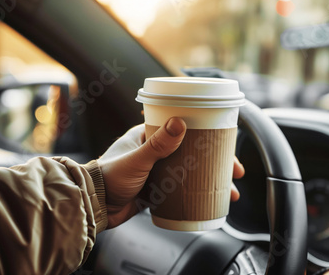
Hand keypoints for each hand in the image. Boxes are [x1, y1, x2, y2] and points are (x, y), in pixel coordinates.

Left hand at [98, 117, 244, 228]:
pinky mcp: (157, 189)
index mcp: (148, 136)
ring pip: (191, 171)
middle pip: (194, 152)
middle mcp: (155, 151)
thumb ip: (157, 144)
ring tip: (229, 192)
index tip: (225, 143)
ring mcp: (157, 170)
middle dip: (217, 162)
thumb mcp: (137, 159)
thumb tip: (180, 122)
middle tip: (234, 172)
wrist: (94, 206)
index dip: (208, 135)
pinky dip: (197, 193)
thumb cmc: (109, 177)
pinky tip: (209, 200)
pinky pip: (182, 188)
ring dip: (211, 180)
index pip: (185, 129)